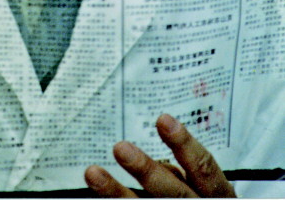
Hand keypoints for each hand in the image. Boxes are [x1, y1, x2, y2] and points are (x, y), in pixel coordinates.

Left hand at [84, 114, 235, 197]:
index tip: (163, 118)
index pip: (204, 168)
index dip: (184, 144)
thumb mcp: (206, 191)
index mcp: (217, 196)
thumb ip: (182, 175)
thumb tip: (150, 157)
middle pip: (174, 192)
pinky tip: (95, 195)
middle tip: (119, 147)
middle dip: (146, 170)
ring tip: (93, 172)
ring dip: (117, 193)